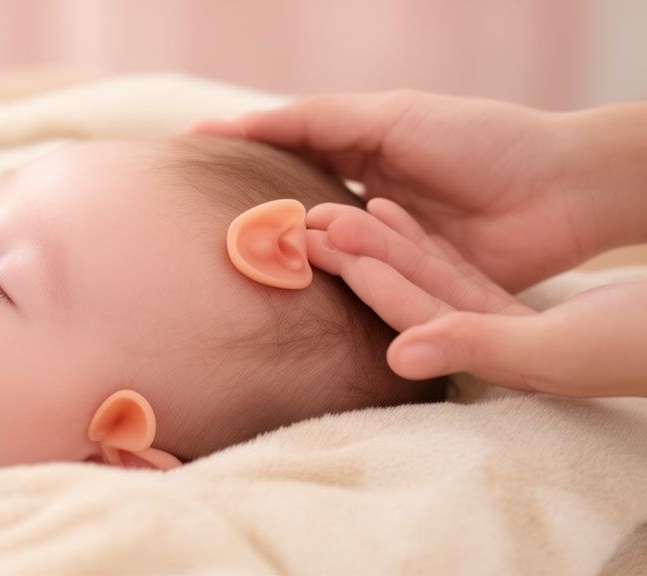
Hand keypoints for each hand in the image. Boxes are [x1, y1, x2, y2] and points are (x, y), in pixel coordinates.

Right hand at [193, 91, 626, 291]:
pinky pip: (361, 296)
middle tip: (208, 231)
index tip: (185, 161)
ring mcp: (386, 249)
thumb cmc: (475, 140)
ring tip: (248, 263)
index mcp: (359, 156)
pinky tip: (294, 300)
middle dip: (258, 222)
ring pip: (324, 258)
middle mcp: (365, 204)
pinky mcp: (409, 290)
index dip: (242, 161)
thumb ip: (317, 121)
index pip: (289, 158)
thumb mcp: (387, 118)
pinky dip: (330, 295)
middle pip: (298, 214)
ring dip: (294, 257)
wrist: (556, 190)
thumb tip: (241, 123)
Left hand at [304, 198, 646, 397]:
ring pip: (424, 274)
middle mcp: (482, 344)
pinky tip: (387, 208)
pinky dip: (420, 236)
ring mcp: (493, 322)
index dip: (370, 280)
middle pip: (407, 294)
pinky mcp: (508, 303)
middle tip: (310, 222)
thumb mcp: (558, 348)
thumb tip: (398, 354)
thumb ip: (478, 346)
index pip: (414, 317)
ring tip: (337, 207)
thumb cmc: (636, 345)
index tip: (326, 245)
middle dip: (360, 258)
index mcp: (488, 360)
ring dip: (381, 241)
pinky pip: (451, 263)